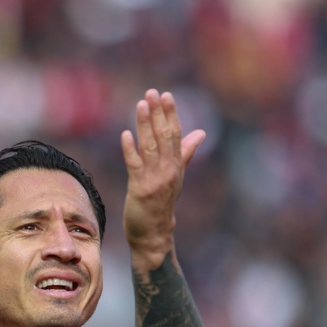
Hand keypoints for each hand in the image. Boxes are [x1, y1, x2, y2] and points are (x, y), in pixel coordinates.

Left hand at [121, 89, 205, 267]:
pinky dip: (130, 149)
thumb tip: (200, 132)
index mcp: (176, 165)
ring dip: (144, 125)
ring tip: (140, 105)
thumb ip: (186, 153)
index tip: (165, 95)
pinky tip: (125, 134)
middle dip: (158, 113)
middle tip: (151, 93)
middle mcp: (168, 170)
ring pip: (150, 146)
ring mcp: (154, 179)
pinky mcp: (140, 189)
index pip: (176, 134)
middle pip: (164, 136)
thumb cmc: (161, 205)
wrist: (154, 234)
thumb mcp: (176, 177)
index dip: (171, 114)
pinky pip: (134, 165)